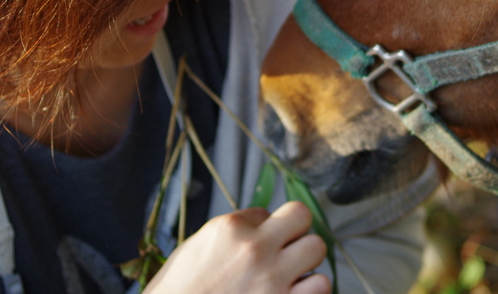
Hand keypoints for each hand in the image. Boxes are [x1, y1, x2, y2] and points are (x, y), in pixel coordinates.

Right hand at [145, 201, 331, 293]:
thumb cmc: (177, 292)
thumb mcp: (195, 249)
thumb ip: (231, 234)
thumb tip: (260, 224)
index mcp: (230, 229)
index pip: (266, 211)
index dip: (263, 228)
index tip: (257, 243)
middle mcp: (255, 248)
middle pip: (302, 217)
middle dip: (295, 232)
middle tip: (285, 250)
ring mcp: (272, 279)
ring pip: (317, 249)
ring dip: (307, 262)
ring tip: (292, 275)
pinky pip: (320, 287)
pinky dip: (312, 290)